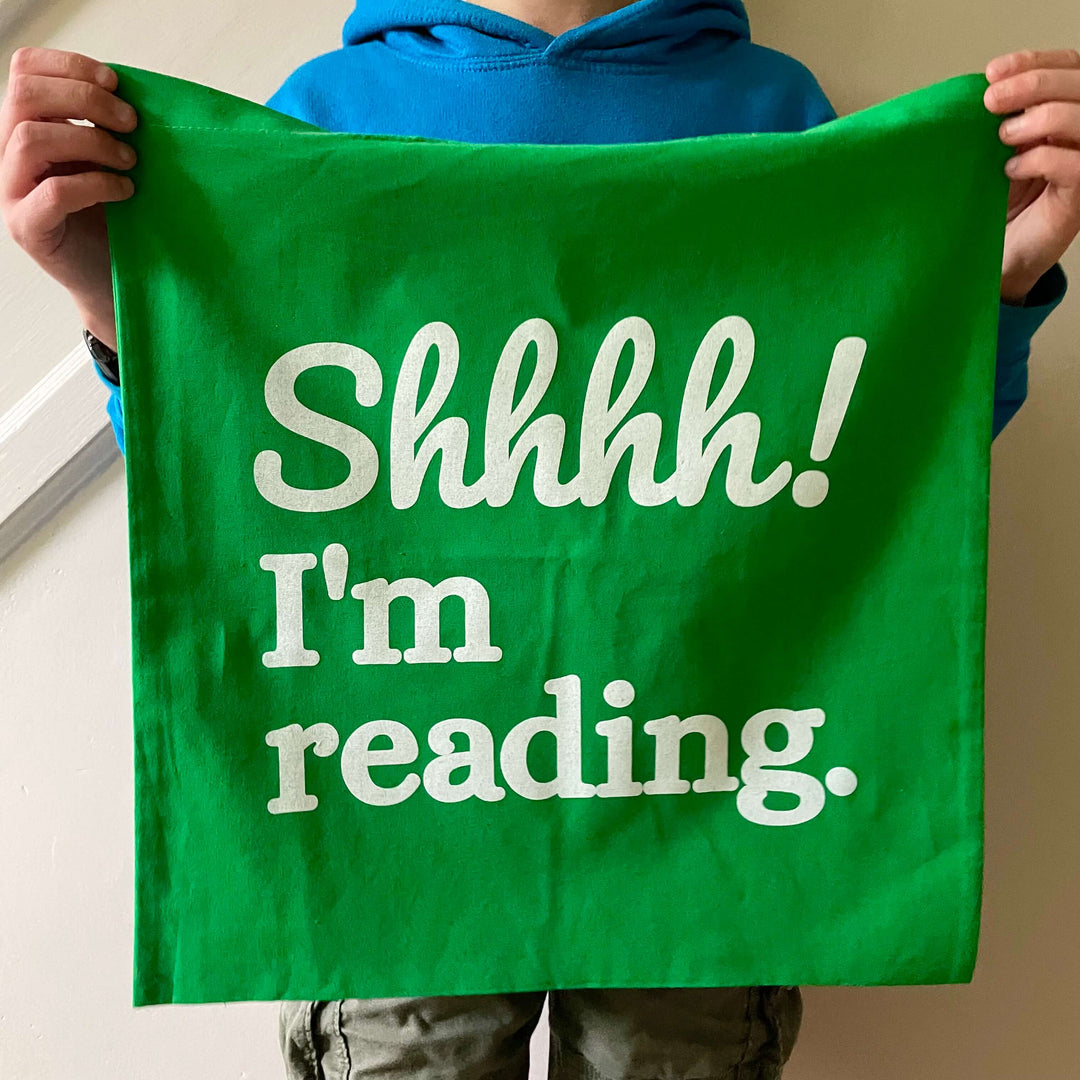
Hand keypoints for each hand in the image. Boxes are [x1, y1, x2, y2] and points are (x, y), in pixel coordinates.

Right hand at [0, 46, 137, 350]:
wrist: (113, 278)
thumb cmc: (116, 218)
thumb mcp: (111, 159)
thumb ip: (107, 125)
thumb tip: (136, 93)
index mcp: (28, 126)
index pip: (24, 70)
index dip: (70, 65)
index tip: (117, 83)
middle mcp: (10, 154)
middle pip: (24, 96)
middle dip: (85, 98)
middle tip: (132, 122)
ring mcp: (13, 191)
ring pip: (30, 139)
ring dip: (91, 142)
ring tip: (130, 161)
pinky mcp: (29, 227)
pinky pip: (52, 192)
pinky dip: (96, 184)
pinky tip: (125, 191)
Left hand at [984, 48, 1079, 302]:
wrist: (997, 256)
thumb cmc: (997, 202)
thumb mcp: (997, 152)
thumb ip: (1003, 119)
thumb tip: (987, 87)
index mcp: (1068, 113)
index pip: (1069, 68)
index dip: (1036, 62)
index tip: (993, 72)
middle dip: (1034, 84)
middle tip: (990, 100)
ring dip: (1041, 118)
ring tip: (1003, 137)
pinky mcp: (1079, 197)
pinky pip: (1075, 165)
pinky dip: (1041, 159)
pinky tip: (1010, 171)